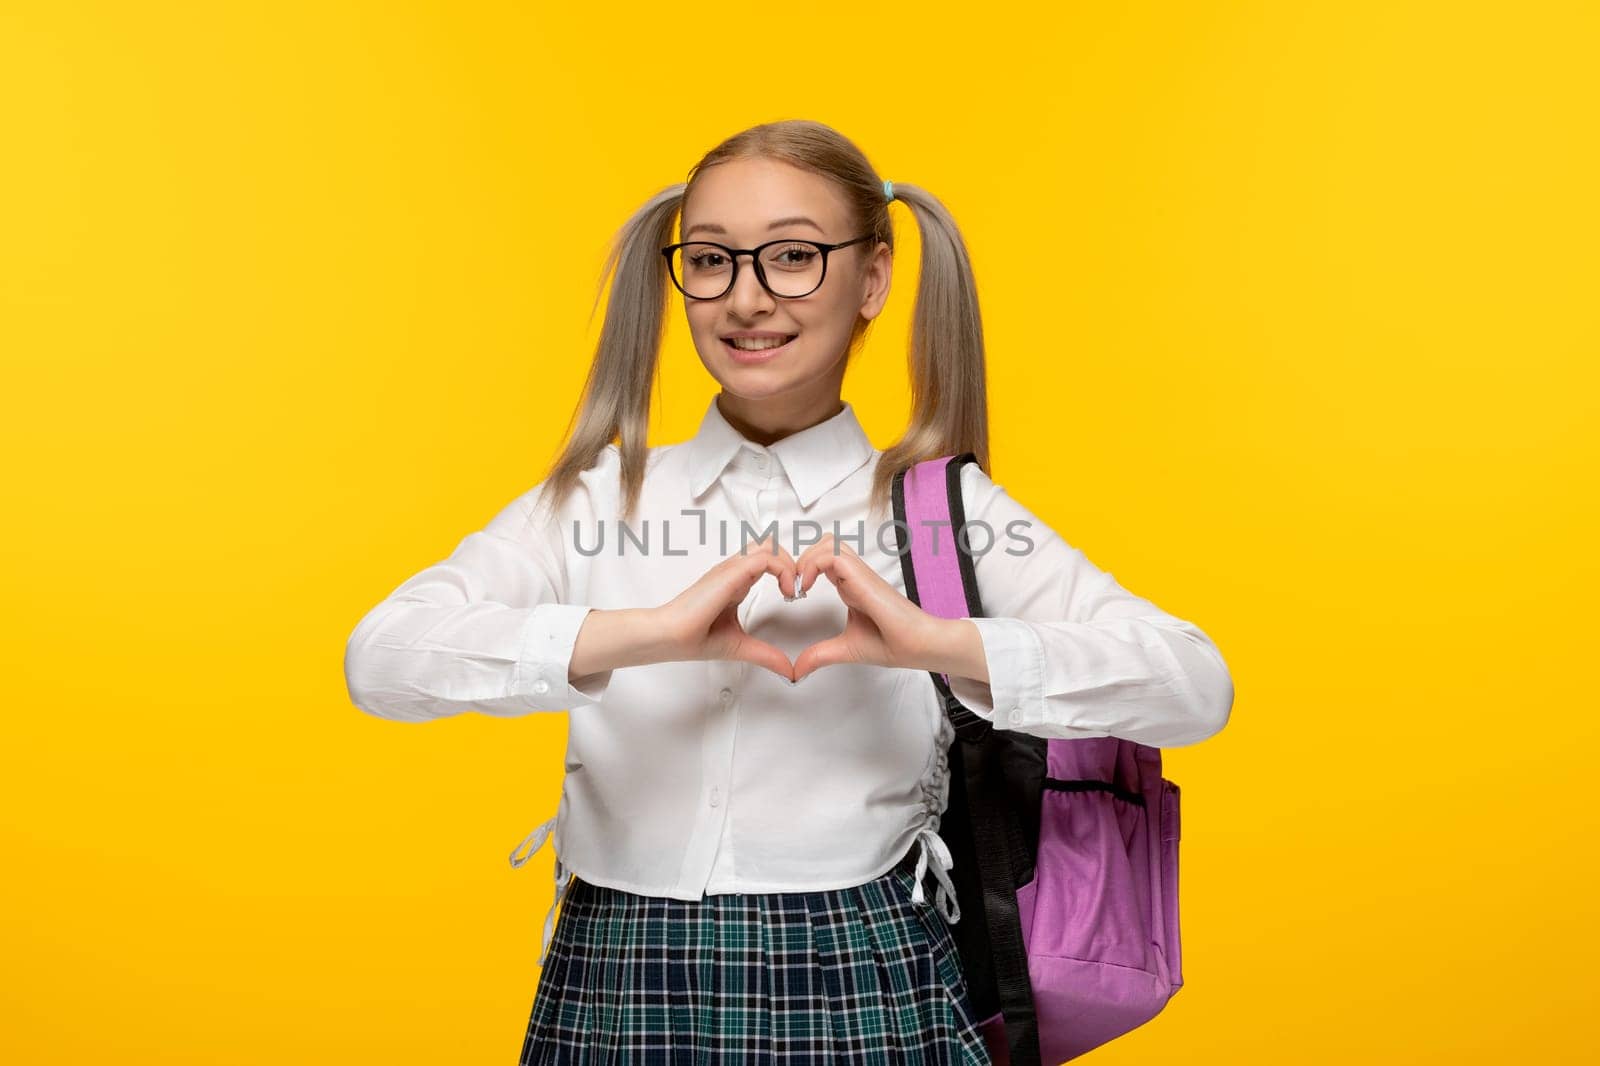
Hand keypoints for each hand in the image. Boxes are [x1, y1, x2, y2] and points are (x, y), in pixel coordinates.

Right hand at [654, 531, 800, 680]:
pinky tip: (786, 592)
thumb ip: (765, 654)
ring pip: (769, 545)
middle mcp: (733, 571)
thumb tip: (786, 669)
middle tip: (796, 589)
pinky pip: (763, 558)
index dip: (787, 570)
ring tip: (792, 589)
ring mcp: (731, 569)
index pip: (767, 558)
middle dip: (791, 562)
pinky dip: (783, 570)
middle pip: (770, 545)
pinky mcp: (729, 574)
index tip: (794, 595)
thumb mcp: (740, 646)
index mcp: (735, 581)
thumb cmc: (693, 637)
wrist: (670, 637)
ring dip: (788, 563)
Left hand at [790, 533, 943, 682]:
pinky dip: (813, 565)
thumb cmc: (892, 644)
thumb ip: (819, 655)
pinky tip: (806, 588)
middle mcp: (854, 576)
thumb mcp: (844, 649)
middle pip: (825, 543)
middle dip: (802, 558)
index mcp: (850, 586)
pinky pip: (834, 555)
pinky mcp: (863, 577)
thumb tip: (797, 670)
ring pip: (829, 542)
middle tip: (793, 587)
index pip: (824, 560)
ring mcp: (859, 574)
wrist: (917, 645)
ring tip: (800, 585)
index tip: (793, 595)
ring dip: (808, 558)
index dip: (803, 569)